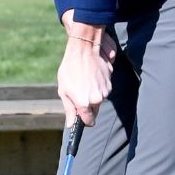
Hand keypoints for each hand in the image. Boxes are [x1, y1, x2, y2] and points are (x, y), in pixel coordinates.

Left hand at [57, 11, 116, 125]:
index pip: (89, 122)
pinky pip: (104, 90)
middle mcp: (97, 99)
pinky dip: (98, 87)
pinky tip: (91, 77)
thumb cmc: (70, 69)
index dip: (84, 120)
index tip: (80, 116)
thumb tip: (71, 124)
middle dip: (88, 107)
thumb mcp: (64, 90)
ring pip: (99, 100)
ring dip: (93, 95)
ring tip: (84, 82)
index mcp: (84, 103)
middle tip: (79, 93)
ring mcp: (105, 91)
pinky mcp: (110, 83)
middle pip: (94, 111)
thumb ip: (69, 108)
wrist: (84, 49)